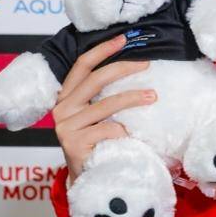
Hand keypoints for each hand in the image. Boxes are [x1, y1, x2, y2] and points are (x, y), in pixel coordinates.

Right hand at [52, 34, 155, 182]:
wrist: (87, 177)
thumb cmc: (96, 141)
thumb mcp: (95, 114)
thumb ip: (103, 95)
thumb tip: (135, 66)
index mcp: (67, 96)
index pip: (82, 65)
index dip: (102, 50)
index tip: (123, 39)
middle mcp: (62, 108)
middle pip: (95, 79)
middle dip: (123, 68)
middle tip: (146, 64)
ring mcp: (66, 127)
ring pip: (105, 104)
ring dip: (133, 98)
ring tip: (152, 96)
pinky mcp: (74, 143)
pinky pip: (108, 129)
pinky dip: (123, 130)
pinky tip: (130, 135)